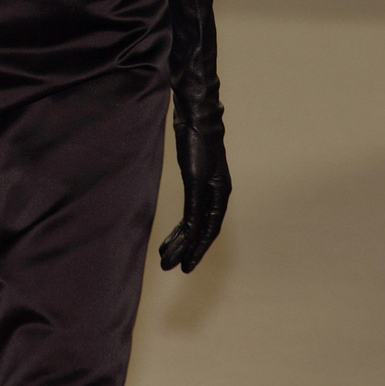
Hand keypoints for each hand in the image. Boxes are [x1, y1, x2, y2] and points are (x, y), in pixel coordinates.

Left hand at [159, 124, 230, 273]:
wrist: (195, 117)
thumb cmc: (197, 146)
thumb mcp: (195, 180)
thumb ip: (195, 207)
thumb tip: (192, 234)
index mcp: (220, 196)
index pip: (209, 231)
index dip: (197, 250)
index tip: (185, 268)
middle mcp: (215, 195)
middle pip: (200, 230)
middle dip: (184, 249)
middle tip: (168, 266)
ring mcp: (205, 187)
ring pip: (193, 221)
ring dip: (179, 239)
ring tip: (164, 255)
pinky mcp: (193, 180)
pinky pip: (187, 210)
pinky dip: (178, 224)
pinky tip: (172, 235)